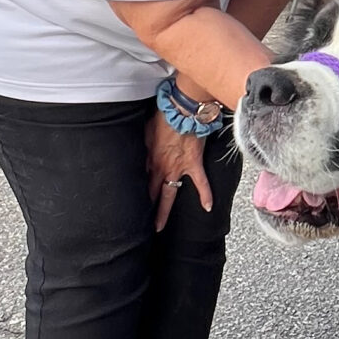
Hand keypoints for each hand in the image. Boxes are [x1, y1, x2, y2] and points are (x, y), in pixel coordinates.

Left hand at [146, 107, 213, 226]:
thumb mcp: (146, 132)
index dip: (136, 191)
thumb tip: (143, 157)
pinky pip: (201, 183)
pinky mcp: (194, 165)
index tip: (131, 201)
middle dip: (144, 208)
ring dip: (163, 212)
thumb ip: (144, 147)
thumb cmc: (164, 118)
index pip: (141, 180)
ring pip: (169, 195)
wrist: (182, 111)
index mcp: (149, 160)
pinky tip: (208, 207)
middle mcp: (162, 169)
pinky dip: (205, 195)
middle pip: (151, 193)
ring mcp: (178, 169)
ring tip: (159, 227)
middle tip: (138, 222)